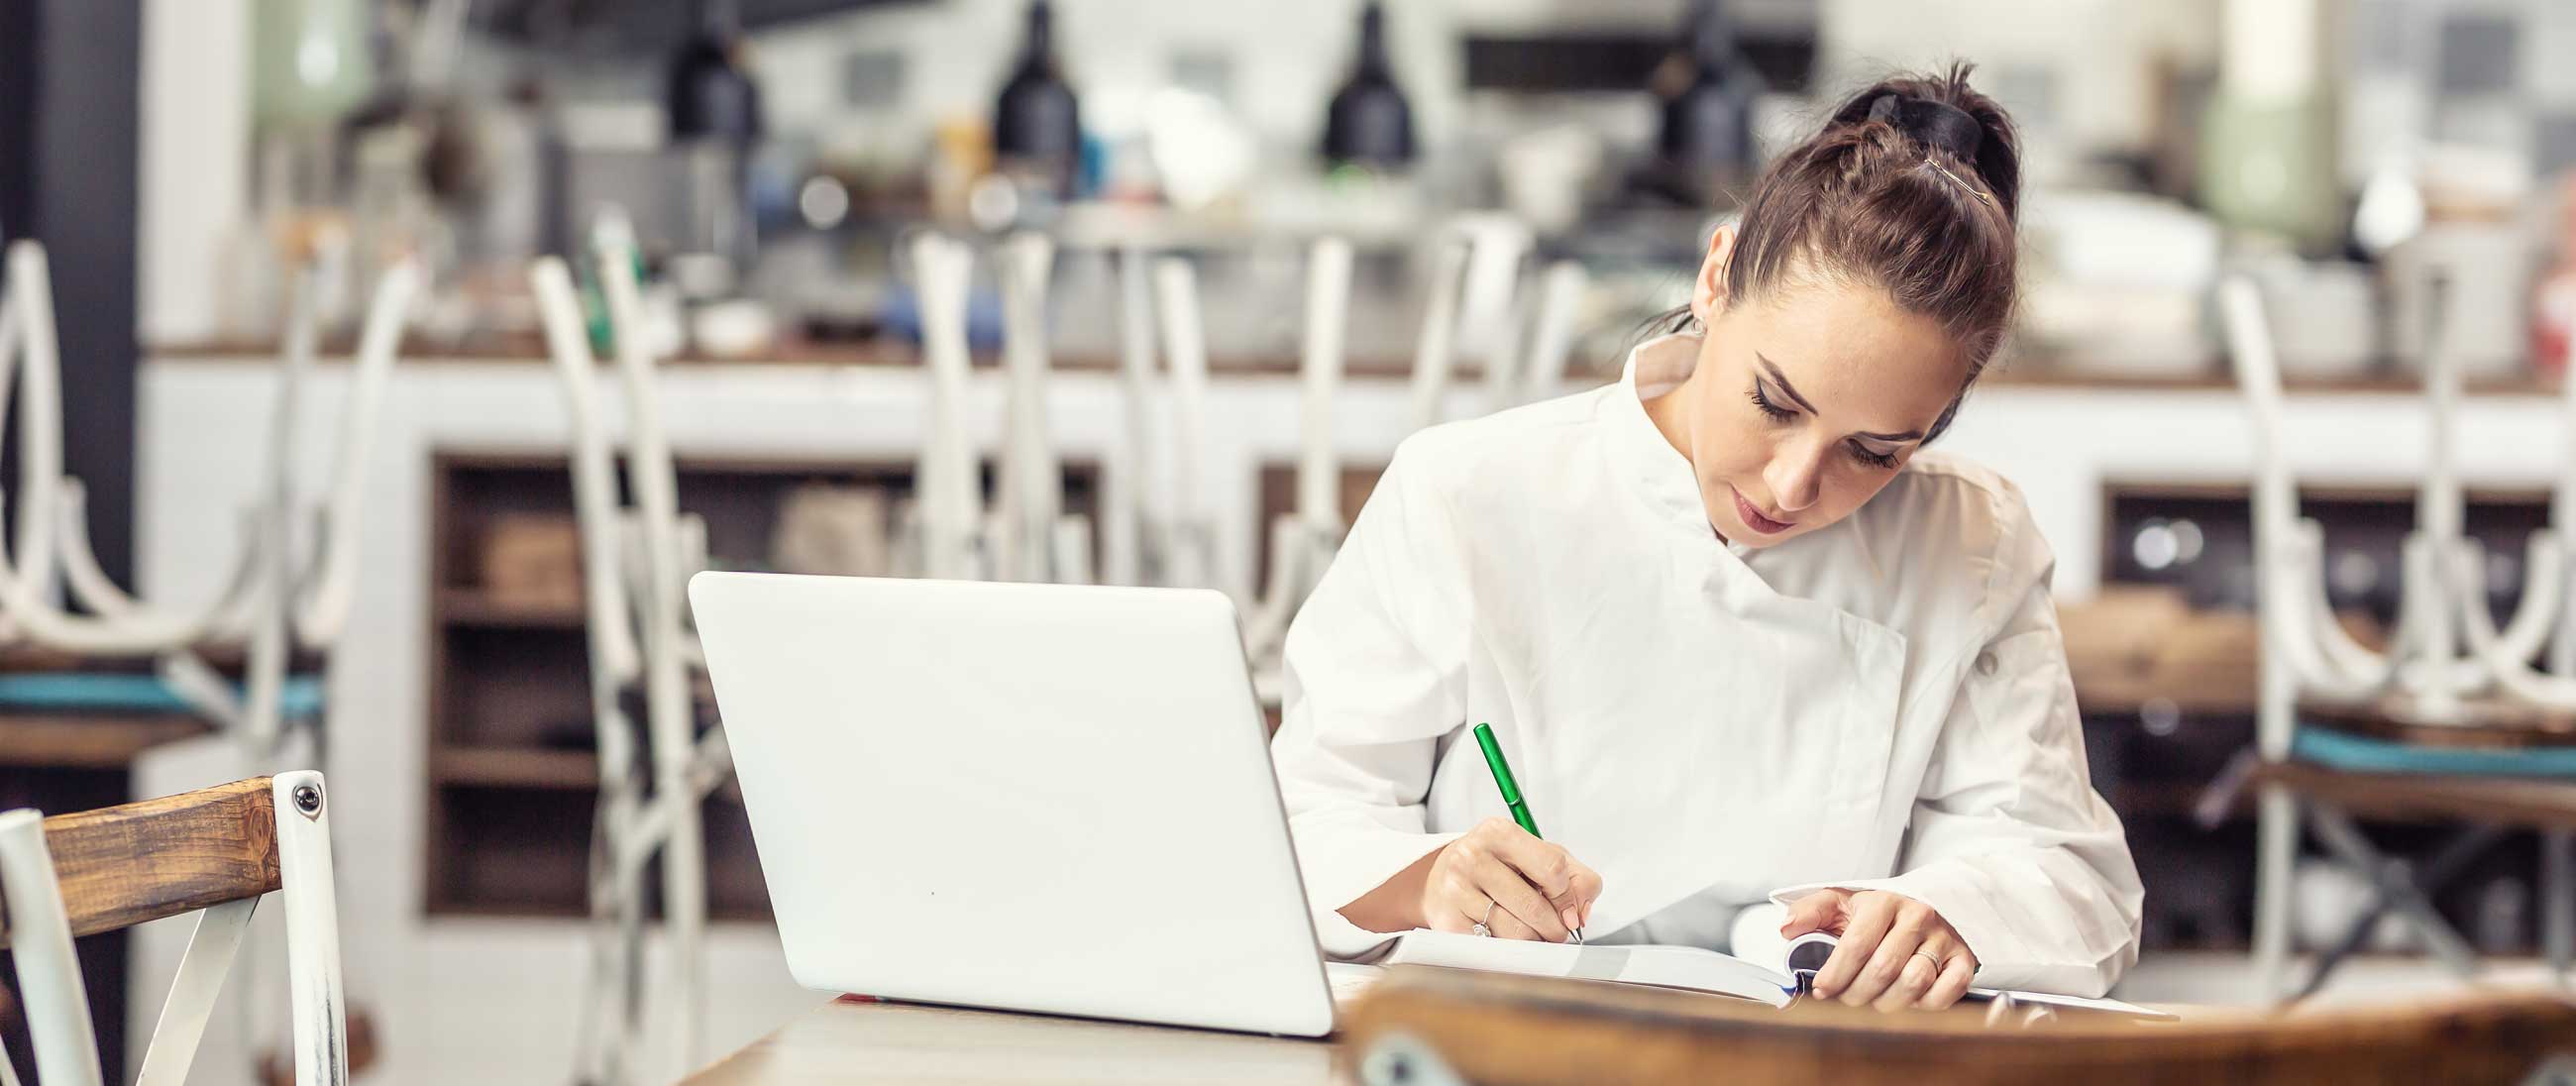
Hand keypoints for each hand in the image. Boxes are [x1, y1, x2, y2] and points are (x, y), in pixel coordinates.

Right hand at [1419, 817, 1602, 941]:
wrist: (1440, 879)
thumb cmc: (1498, 867)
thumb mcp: (1539, 857)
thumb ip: (1575, 877)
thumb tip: (1579, 914)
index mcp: (1498, 832)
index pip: (1552, 868)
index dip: (1567, 896)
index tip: (1567, 908)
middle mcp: (1472, 856)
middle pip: (1535, 907)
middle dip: (1554, 927)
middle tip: (1554, 930)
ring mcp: (1456, 890)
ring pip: (1517, 933)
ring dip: (1534, 941)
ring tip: (1529, 932)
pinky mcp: (1448, 922)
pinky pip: (1496, 948)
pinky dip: (1510, 950)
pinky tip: (1504, 936)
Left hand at [1781, 888, 1978, 1010]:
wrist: (1928, 903)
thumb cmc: (1878, 911)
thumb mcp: (1842, 903)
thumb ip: (1812, 911)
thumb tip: (1787, 928)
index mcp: (1883, 901)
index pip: (1856, 944)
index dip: (1836, 974)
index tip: (1823, 990)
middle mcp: (1917, 916)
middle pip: (1883, 968)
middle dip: (1857, 993)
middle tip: (1846, 1001)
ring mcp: (1943, 937)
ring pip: (1915, 981)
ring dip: (1888, 1002)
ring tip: (1874, 1002)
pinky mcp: (1964, 957)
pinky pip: (1949, 989)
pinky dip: (1927, 1004)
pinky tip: (1910, 1001)